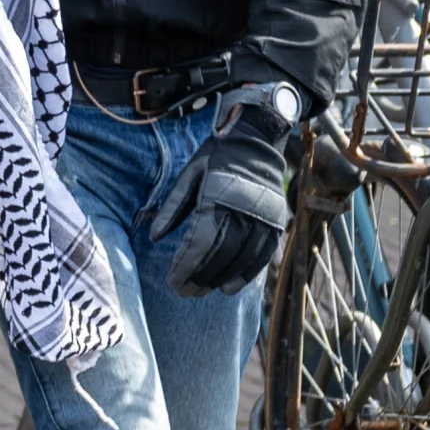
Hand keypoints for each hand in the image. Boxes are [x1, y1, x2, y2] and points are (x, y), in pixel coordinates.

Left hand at [144, 83, 298, 297]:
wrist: (257, 138)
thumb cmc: (217, 156)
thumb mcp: (189, 175)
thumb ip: (172, 207)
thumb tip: (155, 238)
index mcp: (216, 196)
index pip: (199, 242)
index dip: (185, 266)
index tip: (172, 282)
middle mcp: (241, 209)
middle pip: (219, 254)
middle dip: (200, 277)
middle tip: (185, 292)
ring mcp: (262, 216)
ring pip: (240, 258)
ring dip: (220, 279)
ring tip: (203, 291)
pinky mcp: (275, 221)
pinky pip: (262, 255)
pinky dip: (247, 274)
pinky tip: (230, 288)